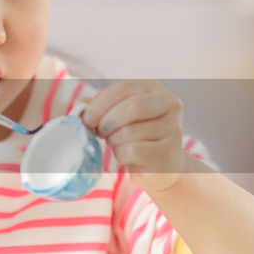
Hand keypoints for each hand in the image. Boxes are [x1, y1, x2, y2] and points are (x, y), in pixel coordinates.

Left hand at [81, 79, 187, 193]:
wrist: (161, 165)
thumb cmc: (135, 136)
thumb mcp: (116, 116)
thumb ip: (98, 107)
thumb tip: (80, 105)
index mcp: (154, 89)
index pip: (125, 88)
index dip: (101, 103)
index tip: (87, 118)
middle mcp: (170, 104)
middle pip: (132, 107)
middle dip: (107, 122)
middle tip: (99, 133)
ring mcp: (174, 129)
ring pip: (130, 132)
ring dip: (114, 141)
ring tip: (117, 144)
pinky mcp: (169, 153)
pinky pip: (133, 151)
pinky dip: (121, 155)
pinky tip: (125, 156)